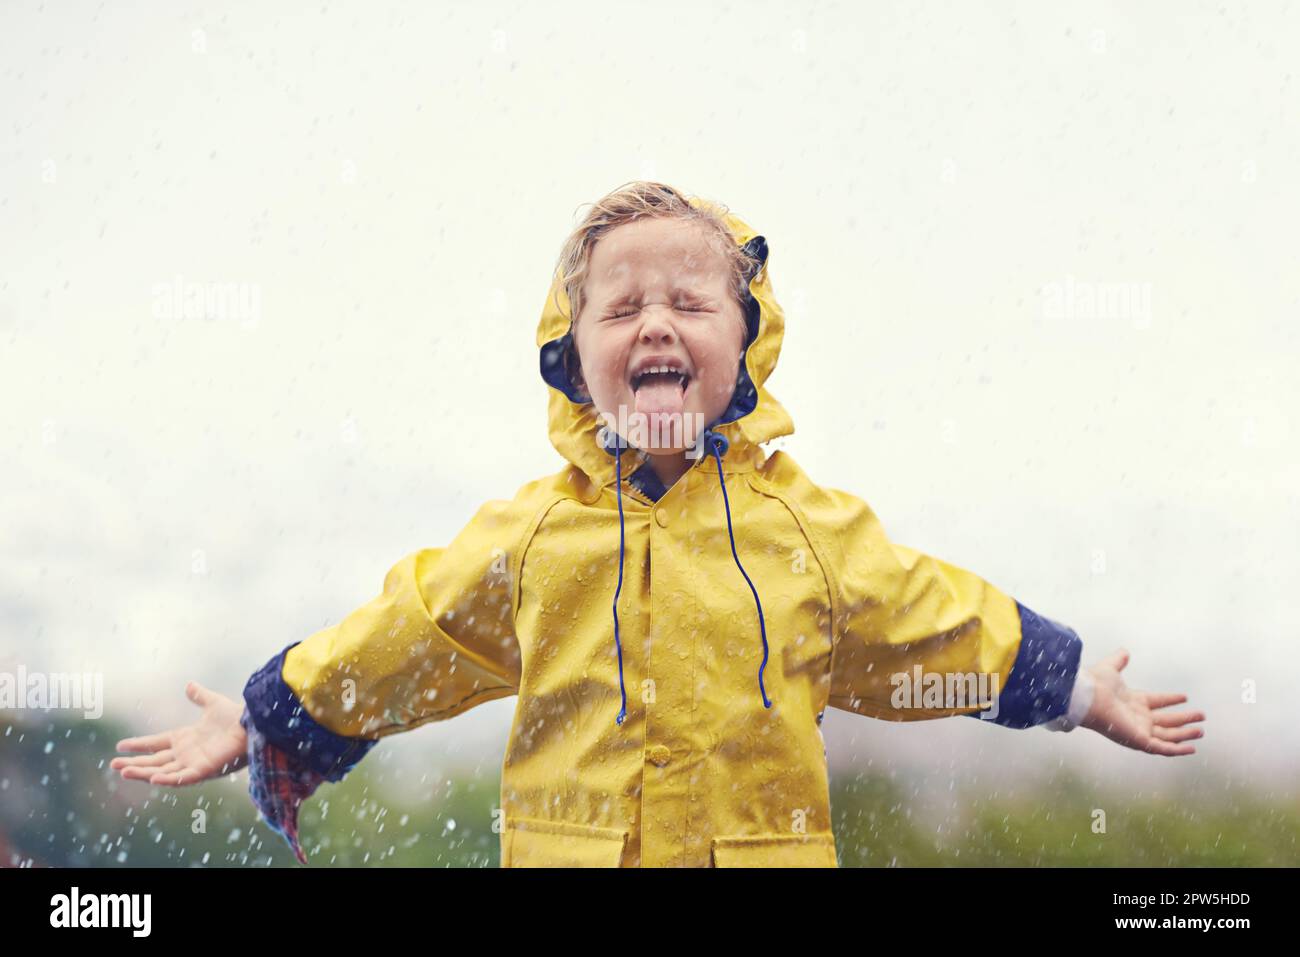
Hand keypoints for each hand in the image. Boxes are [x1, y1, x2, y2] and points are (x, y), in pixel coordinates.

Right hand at [111, 681, 247, 784]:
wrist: (254, 724)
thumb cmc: (236, 717)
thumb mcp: (213, 703)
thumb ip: (200, 696)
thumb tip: (189, 685)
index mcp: (185, 738)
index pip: (156, 743)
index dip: (139, 745)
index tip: (120, 746)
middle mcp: (186, 753)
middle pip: (155, 761)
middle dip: (134, 764)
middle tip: (113, 765)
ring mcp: (194, 763)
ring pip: (163, 771)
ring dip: (144, 773)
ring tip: (124, 771)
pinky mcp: (205, 769)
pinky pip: (184, 777)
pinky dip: (169, 779)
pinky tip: (154, 778)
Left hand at [1080, 649, 1204, 755]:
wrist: (1088, 697)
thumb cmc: (1095, 684)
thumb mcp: (1111, 668)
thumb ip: (1118, 660)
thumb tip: (1124, 651)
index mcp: (1132, 701)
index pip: (1156, 701)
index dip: (1170, 699)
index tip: (1185, 697)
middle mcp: (1137, 717)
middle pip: (1166, 720)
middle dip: (1184, 719)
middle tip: (1202, 715)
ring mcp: (1139, 730)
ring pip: (1168, 735)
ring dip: (1185, 734)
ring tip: (1201, 730)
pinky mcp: (1140, 741)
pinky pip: (1163, 749)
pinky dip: (1178, 749)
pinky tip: (1191, 748)